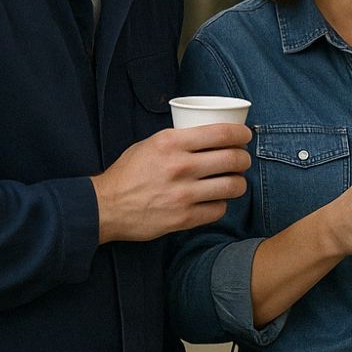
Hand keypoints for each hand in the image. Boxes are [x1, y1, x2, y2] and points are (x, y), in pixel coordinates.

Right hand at [94, 124, 251, 243]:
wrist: (105, 207)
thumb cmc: (129, 173)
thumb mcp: (151, 144)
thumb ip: (180, 139)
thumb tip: (212, 134)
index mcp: (171, 142)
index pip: (222, 133)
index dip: (242, 133)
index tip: (246, 135)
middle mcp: (180, 167)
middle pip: (234, 159)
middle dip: (244, 158)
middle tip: (242, 159)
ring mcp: (183, 194)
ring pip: (233, 186)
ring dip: (239, 182)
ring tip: (234, 181)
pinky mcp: (183, 218)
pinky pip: (219, 210)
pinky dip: (222, 204)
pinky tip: (215, 200)